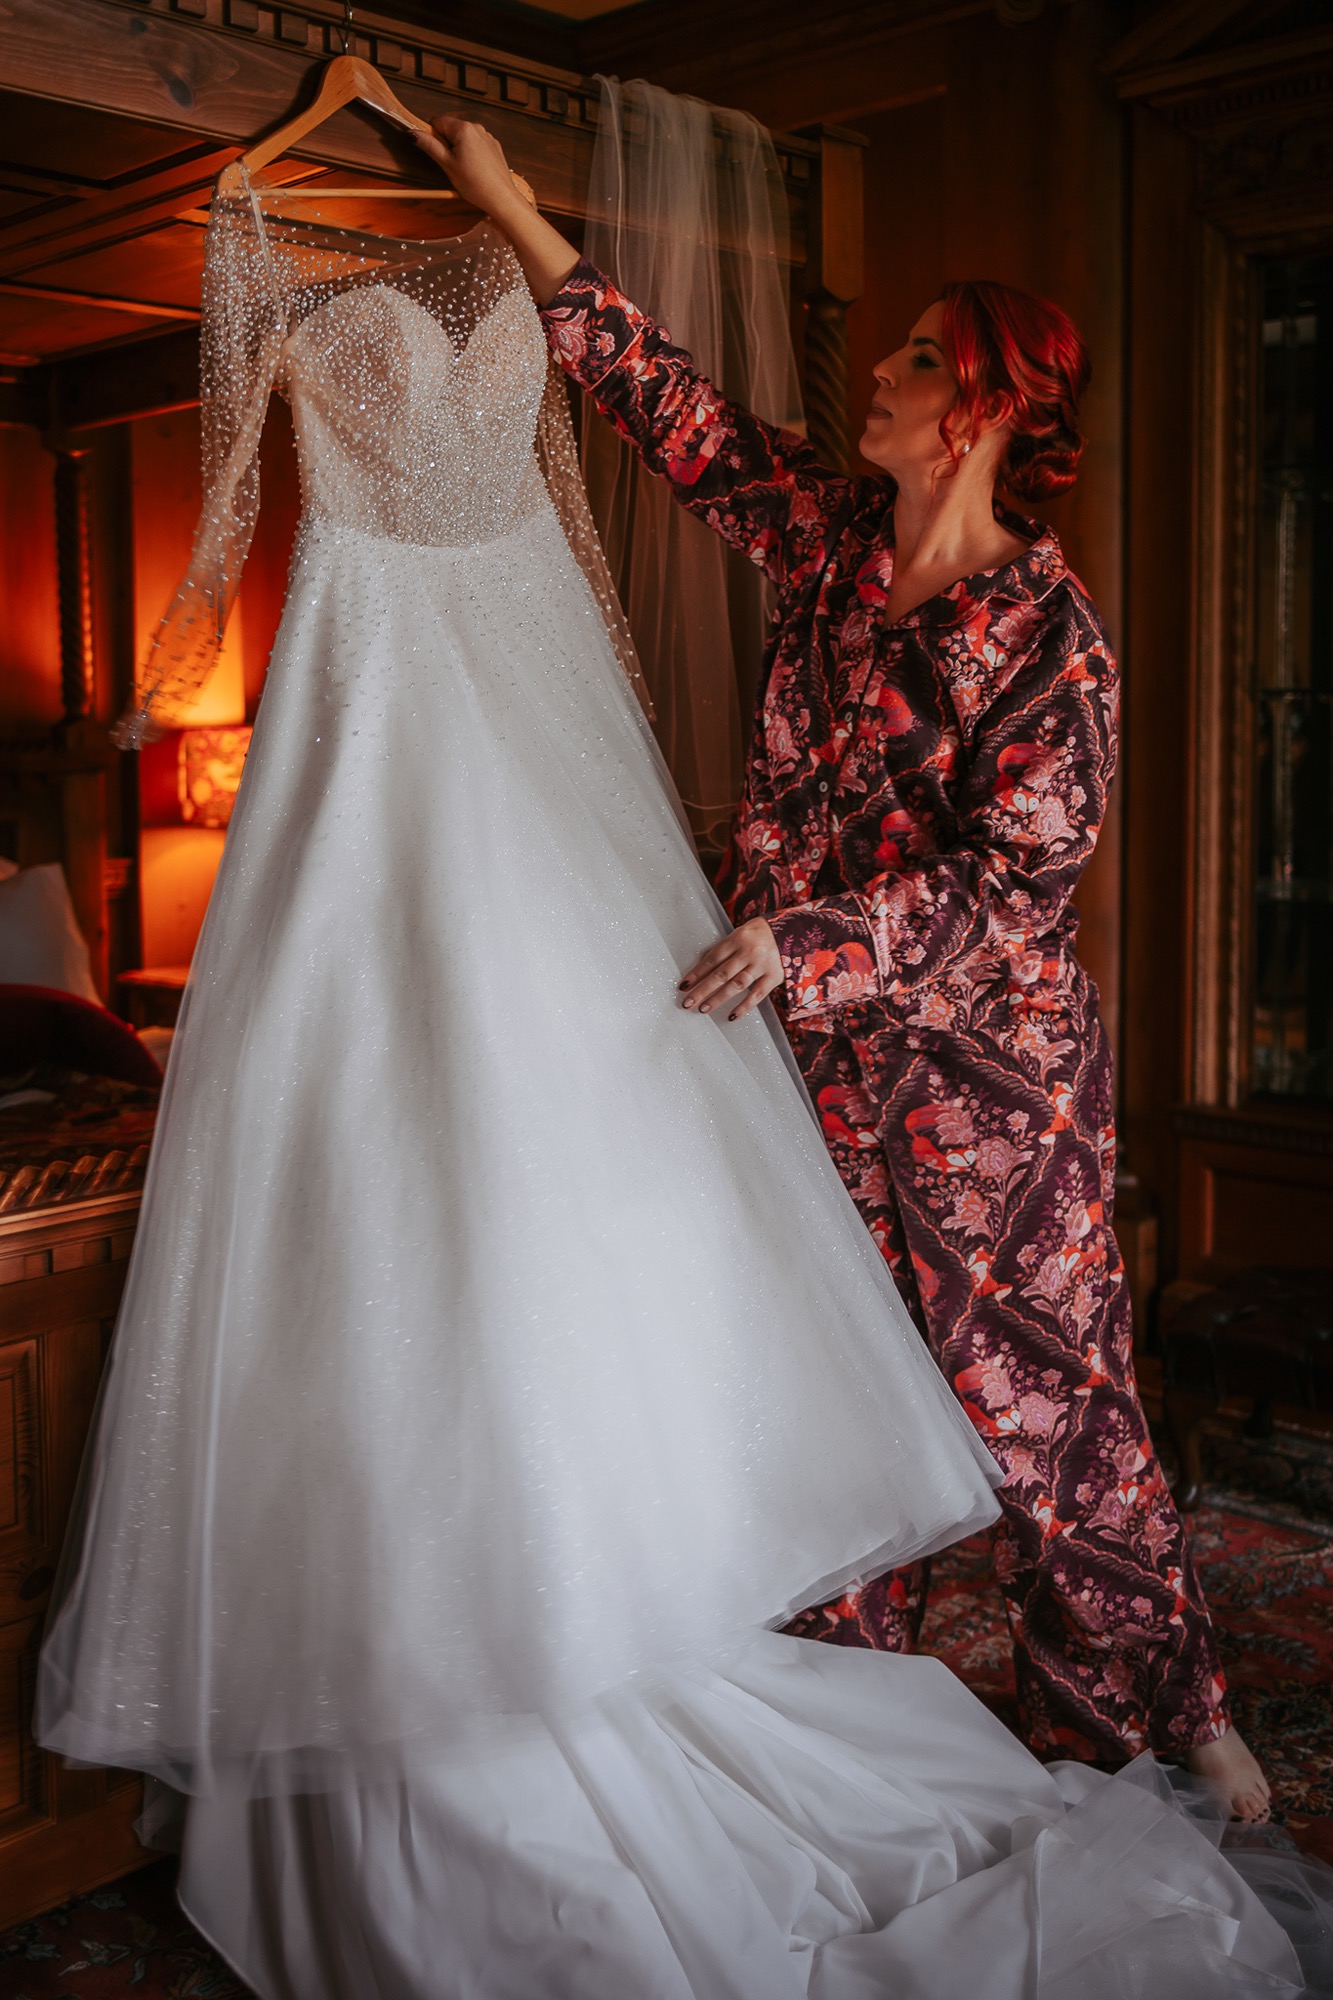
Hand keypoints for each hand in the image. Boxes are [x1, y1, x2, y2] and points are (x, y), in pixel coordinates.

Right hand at [414, 116, 528, 216]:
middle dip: (447, 143)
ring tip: (464, 169)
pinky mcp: (494, 146)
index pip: (437, 121)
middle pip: (451, 128)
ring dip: (459, 149)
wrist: (501, 198)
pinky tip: (475, 169)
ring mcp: (487, 136)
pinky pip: (476, 144)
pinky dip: (472, 153)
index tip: (437, 153)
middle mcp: (476, 127)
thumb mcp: (447, 165)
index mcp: (463, 128)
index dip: (432, 136)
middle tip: (451, 165)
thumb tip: (412, 132)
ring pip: (464, 137)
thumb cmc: (475, 184)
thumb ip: (430, 146)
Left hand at [679, 919, 783, 1021]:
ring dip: (718, 998)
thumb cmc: (760, 933)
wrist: (793, 929)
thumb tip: (703, 970)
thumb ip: (725, 949)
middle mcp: (749, 951)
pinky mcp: (775, 976)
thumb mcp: (740, 933)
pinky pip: (757, 995)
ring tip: (704, 1008)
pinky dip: (744, 1006)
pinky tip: (731, 1015)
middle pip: (721, 973)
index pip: (712, 958)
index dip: (697, 973)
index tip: (684, 985)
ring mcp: (762, 965)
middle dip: (702, 989)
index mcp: (738, 938)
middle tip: (688, 1002)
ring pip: (736, 985)